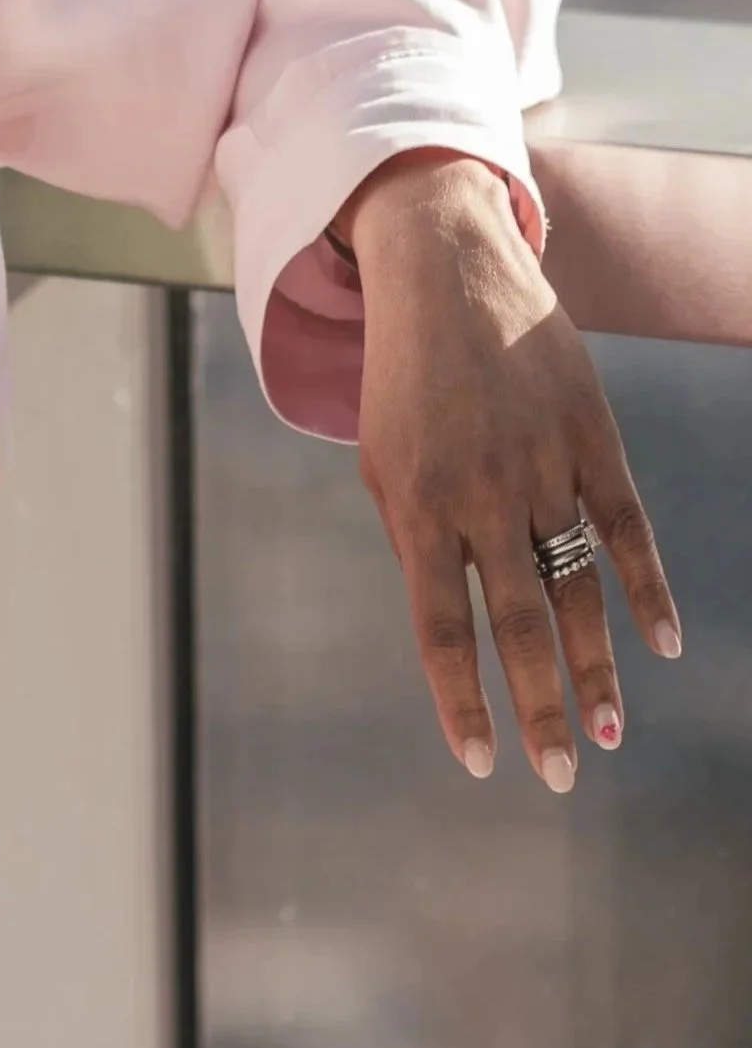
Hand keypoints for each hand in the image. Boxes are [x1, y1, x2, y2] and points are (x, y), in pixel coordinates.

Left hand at [340, 148, 681, 790]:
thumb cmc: (405, 382)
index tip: (481, 765)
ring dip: (595, 666)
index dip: (461, 701)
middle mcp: (481, 493)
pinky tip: (663, 646)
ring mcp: (542, 465)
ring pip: (576, 587)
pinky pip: (627, 528)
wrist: (444, 271)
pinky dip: (649, 589)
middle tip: (558, 777)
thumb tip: (456, 626)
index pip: (440, 627)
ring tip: (606, 734)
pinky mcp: (591, 438)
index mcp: (416, 503)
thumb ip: (419, 538)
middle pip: (515, 623)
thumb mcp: (384, 459)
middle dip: (538, 706)